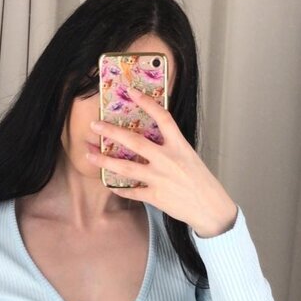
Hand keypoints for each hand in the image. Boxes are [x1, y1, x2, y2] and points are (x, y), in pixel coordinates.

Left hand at [86, 86, 237, 237]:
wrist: (212, 209)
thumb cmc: (202, 181)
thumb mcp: (190, 157)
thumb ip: (171, 147)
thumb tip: (151, 139)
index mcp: (179, 146)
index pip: (162, 118)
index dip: (147, 103)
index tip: (132, 91)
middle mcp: (167, 159)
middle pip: (134, 142)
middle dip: (111, 132)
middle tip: (95, 125)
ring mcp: (159, 178)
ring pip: (125, 168)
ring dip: (104, 160)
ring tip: (88, 154)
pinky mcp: (155, 197)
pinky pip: (131, 192)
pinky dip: (119, 189)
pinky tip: (109, 185)